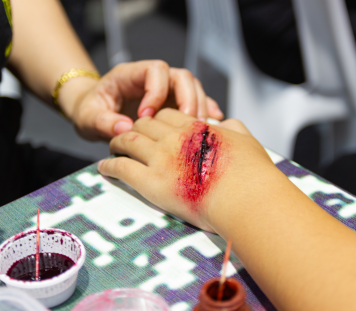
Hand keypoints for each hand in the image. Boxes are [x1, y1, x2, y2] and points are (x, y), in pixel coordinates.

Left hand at [68, 61, 223, 140]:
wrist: (94, 116)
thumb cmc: (90, 112)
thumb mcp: (87, 118)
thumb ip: (102, 122)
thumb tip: (125, 128)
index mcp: (131, 74)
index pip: (155, 70)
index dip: (156, 91)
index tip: (146, 118)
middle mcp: (153, 80)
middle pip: (181, 77)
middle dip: (188, 99)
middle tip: (185, 124)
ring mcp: (167, 92)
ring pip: (193, 89)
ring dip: (199, 108)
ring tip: (197, 131)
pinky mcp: (174, 105)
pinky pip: (196, 103)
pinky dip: (205, 112)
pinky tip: (213, 124)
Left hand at [97, 109, 276, 231]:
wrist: (246, 199)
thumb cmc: (251, 173)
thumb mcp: (246, 141)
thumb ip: (233, 128)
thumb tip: (226, 123)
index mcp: (196, 128)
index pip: (168, 114)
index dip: (157, 117)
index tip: (153, 124)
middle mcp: (174, 138)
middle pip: (145, 124)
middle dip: (134, 126)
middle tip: (128, 134)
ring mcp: (161, 159)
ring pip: (128, 141)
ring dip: (117, 142)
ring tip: (112, 147)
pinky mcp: (151, 182)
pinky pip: (121, 167)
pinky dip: (109, 165)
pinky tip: (104, 168)